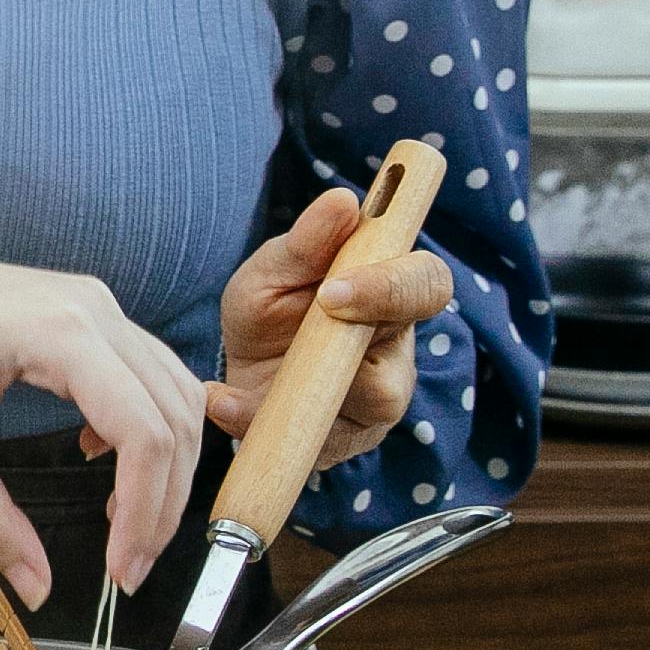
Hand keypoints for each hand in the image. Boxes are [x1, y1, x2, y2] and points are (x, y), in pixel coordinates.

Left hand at [0, 213, 207, 606]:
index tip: (121, 571)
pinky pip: (145, 372)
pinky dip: (145, 425)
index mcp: (61, 334)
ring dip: (165, 465)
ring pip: (173, 393)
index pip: (144, 435)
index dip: (145, 512)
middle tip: (130, 565)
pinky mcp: (82, 311)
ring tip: (124, 524)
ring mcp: (92, 305)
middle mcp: (93, 310)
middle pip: (175, 417)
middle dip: (164, 501)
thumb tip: (35, 586)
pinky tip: (97, 457)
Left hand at [209, 187, 455, 472]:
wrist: (240, 366)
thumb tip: (342, 202)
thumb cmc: (271, 307)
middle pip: (403, 363)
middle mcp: (391, 353)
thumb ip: (304, 241)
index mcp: (389, 295)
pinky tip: (223, 405)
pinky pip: (316, 447)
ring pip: (357, 415)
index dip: (390, 288)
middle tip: (291, 352)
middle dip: (348, 364)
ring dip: (296, 401)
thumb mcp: (272, 270)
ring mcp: (372, 406)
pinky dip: (261, 427)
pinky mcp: (343, 444)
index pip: (426, 285)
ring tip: (231, 393)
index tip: (331, 291)